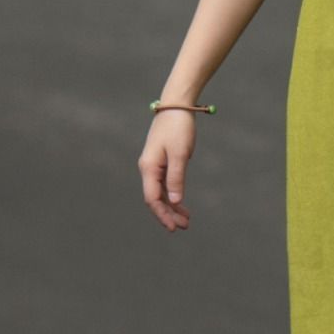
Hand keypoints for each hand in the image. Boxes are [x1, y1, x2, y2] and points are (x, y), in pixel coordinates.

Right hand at [139, 109, 196, 231]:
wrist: (176, 106)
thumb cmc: (178, 128)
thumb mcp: (180, 154)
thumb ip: (176, 178)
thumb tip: (174, 201)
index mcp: (149, 167)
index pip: (152, 198)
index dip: (162, 214)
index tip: (173, 227)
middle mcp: (148, 168)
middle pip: (155, 198)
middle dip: (168, 214)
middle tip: (184, 227)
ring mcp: (154, 165)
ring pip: (161, 192)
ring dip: (172, 206)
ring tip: (186, 220)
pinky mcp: (161, 161)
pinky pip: (165, 184)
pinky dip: (173, 194)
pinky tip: (181, 203)